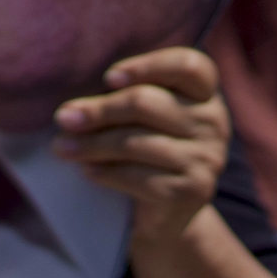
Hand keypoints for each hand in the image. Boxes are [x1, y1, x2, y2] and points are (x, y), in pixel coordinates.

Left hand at [55, 46, 227, 245]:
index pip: (189, 65)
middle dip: (98, 111)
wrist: (165, 211)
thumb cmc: (143, 147)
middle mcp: (214, 122)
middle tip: (63, 119)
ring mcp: (208, 158)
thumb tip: (72, 112)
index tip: (108, 78)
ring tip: (62, 148)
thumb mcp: (137, 117)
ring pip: (136, 142)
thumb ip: (118, 99)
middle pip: (146, 103)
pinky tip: (88, 171)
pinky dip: (106, 173)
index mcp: (204, 94)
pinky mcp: (194, 191)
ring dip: (92, 145)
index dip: (148, 66)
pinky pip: (139, 177)